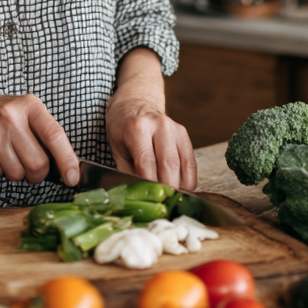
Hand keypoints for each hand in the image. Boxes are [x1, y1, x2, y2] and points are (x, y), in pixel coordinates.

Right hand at [0, 88, 80, 185]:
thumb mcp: (23, 111)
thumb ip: (43, 133)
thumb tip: (67, 164)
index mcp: (30, 105)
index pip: (55, 136)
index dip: (67, 160)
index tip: (73, 177)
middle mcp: (12, 116)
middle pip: (38, 163)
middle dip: (38, 174)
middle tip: (32, 168)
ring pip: (17, 173)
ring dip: (17, 173)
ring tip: (9, 156)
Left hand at [106, 49, 196, 190]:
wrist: (135, 102)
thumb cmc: (121, 127)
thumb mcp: (116, 147)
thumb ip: (127, 170)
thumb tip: (138, 194)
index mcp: (137, 127)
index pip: (146, 161)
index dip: (149, 184)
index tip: (150, 200)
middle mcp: (159, 125)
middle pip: (168, 164)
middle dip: (167, 188)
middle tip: (163, 206)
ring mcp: (174, 128)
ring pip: (182, 164)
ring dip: (179, 186)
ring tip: (172, 201)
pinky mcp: (184, 133)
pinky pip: (190, 161)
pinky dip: (188, 179)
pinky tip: (181, 189)